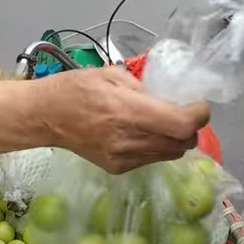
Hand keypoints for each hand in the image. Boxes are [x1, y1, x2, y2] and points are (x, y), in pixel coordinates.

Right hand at [41, 67, 209, 174]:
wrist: (44, 117)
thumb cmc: (75, 88)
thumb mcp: (112, 75)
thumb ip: (143, 88)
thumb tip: (167, 99)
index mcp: (128, 111)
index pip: (182, 124)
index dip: (198, 115)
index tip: (197, 105)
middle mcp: (129, 139)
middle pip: (182, 143)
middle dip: (189, 128)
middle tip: (180, 112)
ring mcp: (124, 158)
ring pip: (170, 154)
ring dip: (174, 139)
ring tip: (161, 123)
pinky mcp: (118, 168)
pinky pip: (151, 159)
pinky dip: (156, 147)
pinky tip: (140, 134)